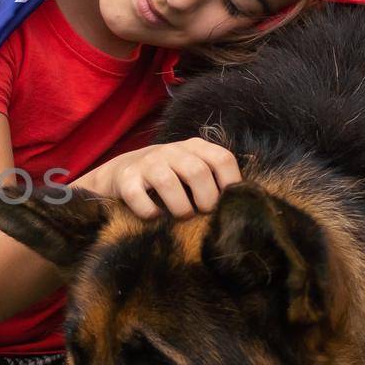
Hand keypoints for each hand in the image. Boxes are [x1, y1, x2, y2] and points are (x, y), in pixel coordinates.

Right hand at [76, 138, 240, 218]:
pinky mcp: (125, 178)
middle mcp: (170, 150)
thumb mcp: (192, 170)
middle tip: (203, 214)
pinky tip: (155, 217)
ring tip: (181, 217)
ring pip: (168, 182)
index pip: (222, 159)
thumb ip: (215, 178)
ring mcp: (146, 163)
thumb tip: (244, 201)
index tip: (227, 204)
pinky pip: (138, 196)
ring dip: (180, 207)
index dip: (230, 184)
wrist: (120, 174)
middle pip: (197, 172)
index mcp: (194, 147)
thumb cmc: (168, 178)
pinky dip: (149, 212)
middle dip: (205, 200)